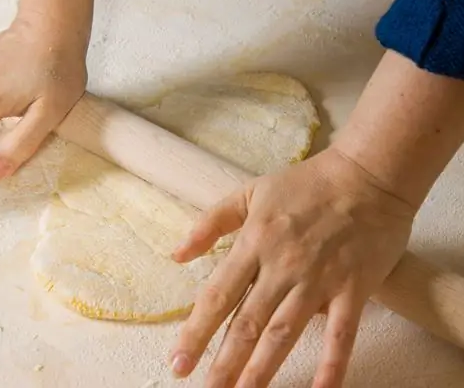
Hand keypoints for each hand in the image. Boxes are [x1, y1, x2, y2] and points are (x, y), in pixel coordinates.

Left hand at [169, 148, 414, 386]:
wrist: (367, 175)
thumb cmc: (305, 183)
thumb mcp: (249, 192)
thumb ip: (210, 222)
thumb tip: (177, 254)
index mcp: (254, 244)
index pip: (218, 296)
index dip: (196, 332)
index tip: (179, 362)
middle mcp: (282, 268)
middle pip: (247, 324)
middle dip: (225, 364)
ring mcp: (318, 280)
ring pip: (285, 334)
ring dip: (263, 370)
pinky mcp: (353, 289)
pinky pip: (341, 334)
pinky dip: (332, 364)